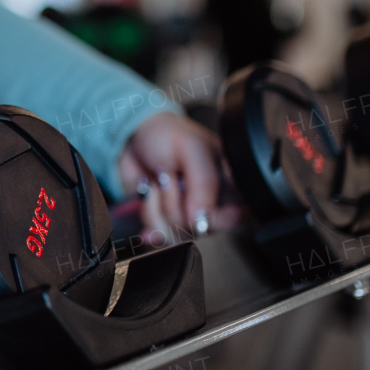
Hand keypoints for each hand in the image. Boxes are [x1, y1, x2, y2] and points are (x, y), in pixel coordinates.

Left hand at [117, 112, 239, 242]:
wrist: (132, 137)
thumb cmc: (168, 135)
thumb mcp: (192, 148)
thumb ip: (204, 182)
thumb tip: (203, 218)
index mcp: (229, 184)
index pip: (236, 217)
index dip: (215, 216)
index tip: (194, 200)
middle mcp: (212, 203)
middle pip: (202, 229)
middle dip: (178, 204)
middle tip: (171, 178)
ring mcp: (188, 213)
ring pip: (178, 233)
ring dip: (159, 206)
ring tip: (159, 181)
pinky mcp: (165, 220)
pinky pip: (159, 234)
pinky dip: (148, 217)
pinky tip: (148, 200)